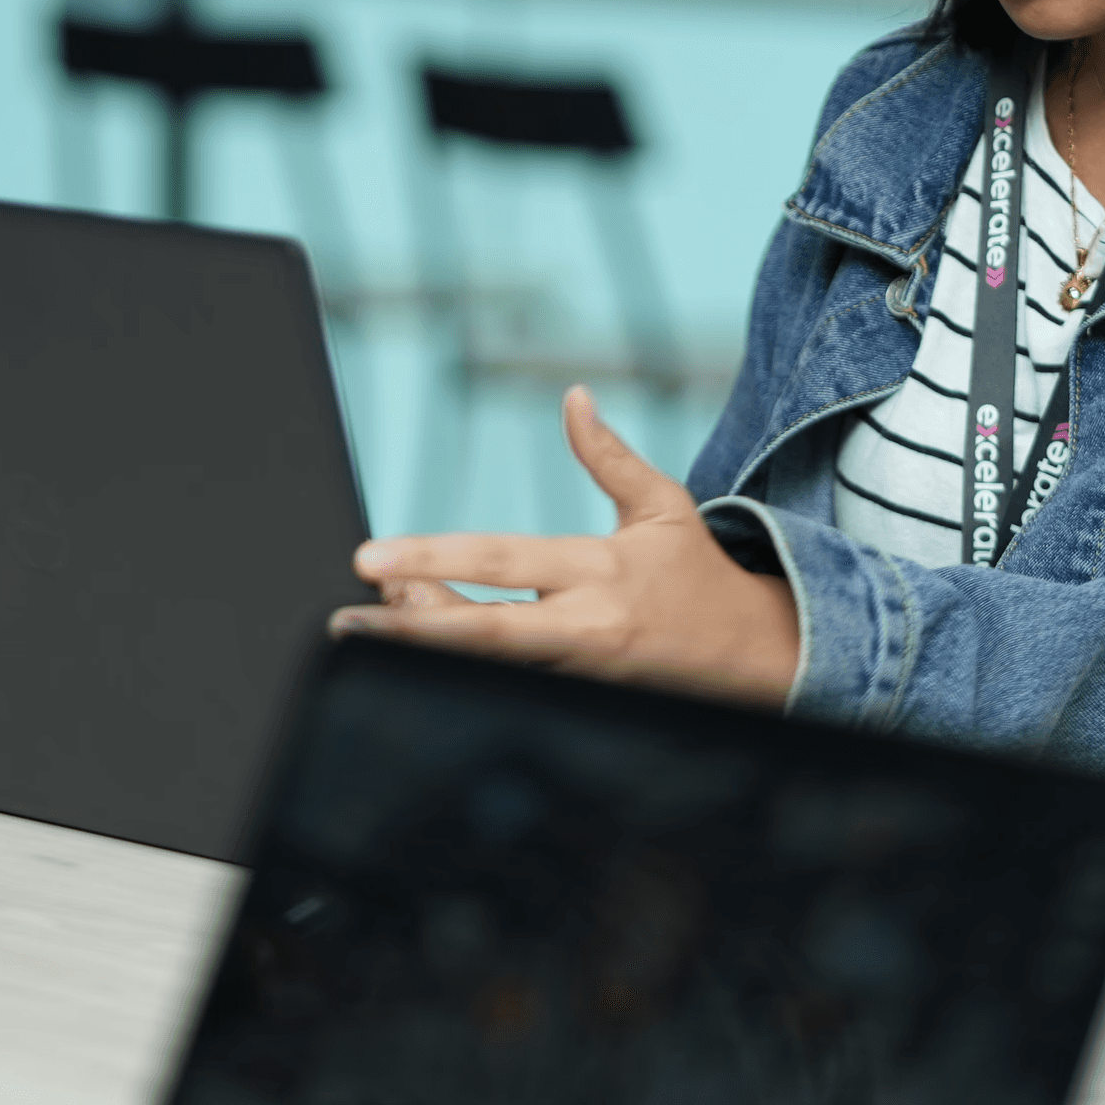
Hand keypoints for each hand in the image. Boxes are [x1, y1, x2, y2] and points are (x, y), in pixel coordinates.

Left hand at [328, 386, 799, 705]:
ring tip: (368, 626)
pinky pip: (510, 690)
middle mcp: (585, 627)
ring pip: (488, 669)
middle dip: (408, 629)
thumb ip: (608, 456)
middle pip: (482, 634)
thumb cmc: (698, 575)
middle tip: (347, 620)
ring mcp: (579, 676)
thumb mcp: (662, 507)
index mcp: (600, 570)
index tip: (374, 557)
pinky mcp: (579, 706)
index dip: (434, 558)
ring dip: (426, 648)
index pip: (502, 562)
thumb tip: (572, 398)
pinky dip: (462, 672)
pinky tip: (416, 657)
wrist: (758, 659)